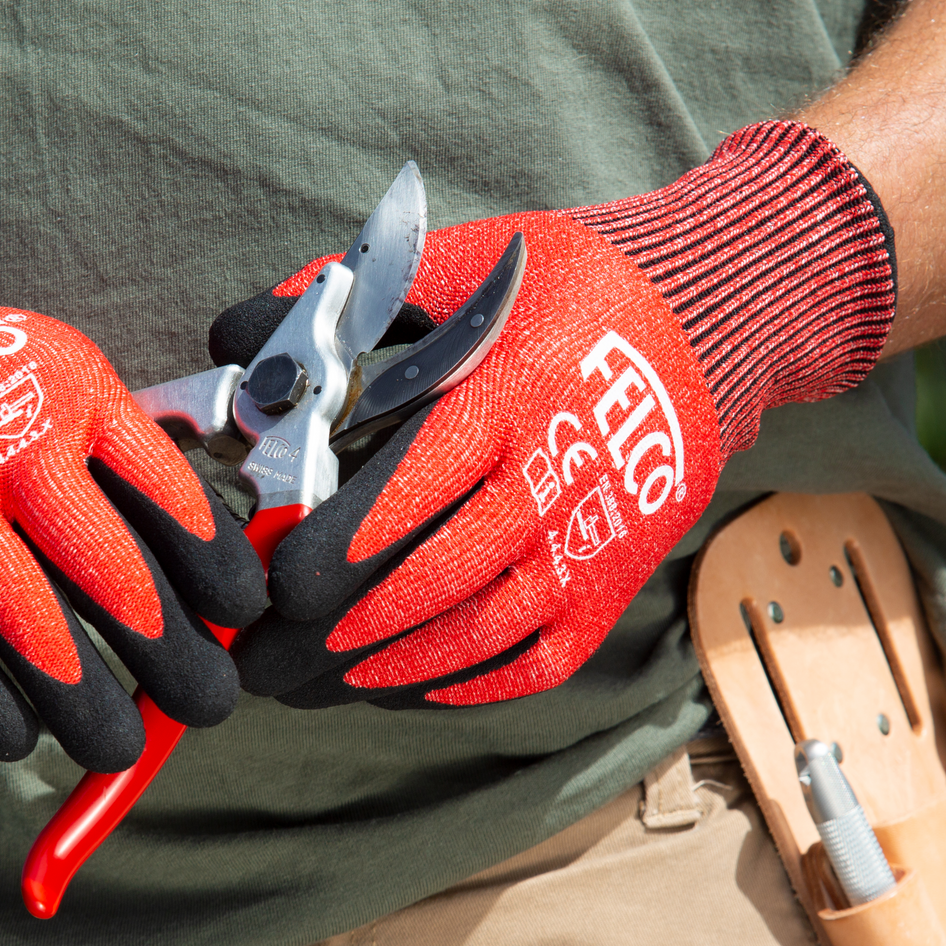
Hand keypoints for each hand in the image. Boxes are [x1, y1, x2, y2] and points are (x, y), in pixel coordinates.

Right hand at [0, 191, 266, 768]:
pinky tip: (20, 736)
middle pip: (115, 576)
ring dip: (88, 705)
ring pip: (37, 634)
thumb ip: (118, 457)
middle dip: (173, 656)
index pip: (169, 497)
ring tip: (118, 746)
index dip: (216, 570)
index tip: (241, 619)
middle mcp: (10, 449)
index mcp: (74, 397)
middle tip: (209, 703)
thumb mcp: (52, 379)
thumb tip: (211, 561)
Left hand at [227, 122, 894, 707]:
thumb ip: (347, 298)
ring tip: (313, 681)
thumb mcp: (465, 260)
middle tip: (263, 657)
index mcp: (507, 399)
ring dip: (384, 670)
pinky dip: (461, 683)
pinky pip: (530, 663)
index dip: (337, 549)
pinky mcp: (609, 589)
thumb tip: (231, 335)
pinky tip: (397, 685)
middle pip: (429, 582)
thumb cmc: (574, 287)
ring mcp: (586, 547)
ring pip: (475, 636)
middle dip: (334, 632)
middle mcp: (551, 483)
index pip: (409, 493)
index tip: (276, 583)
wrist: (714, 321)